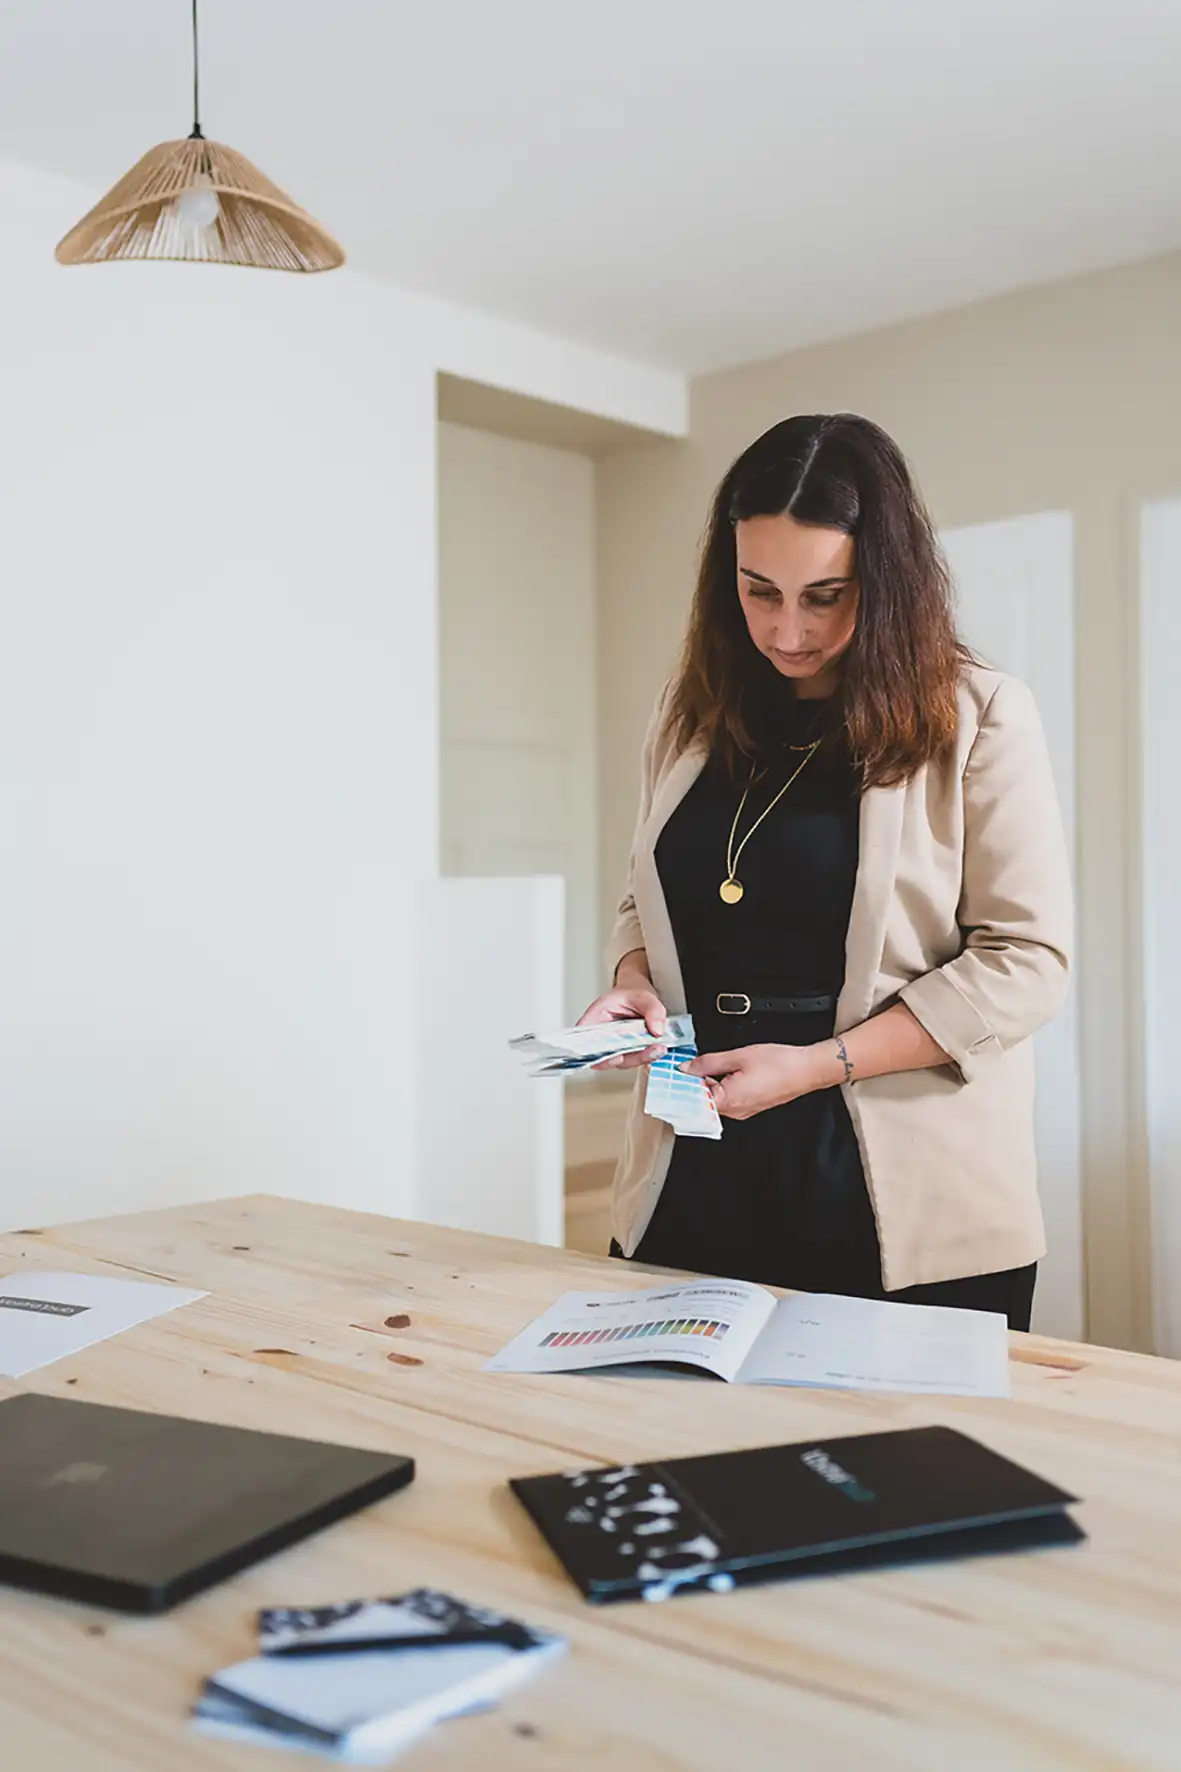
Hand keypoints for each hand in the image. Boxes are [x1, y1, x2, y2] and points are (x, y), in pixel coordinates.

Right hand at [578, 980, 668, 1071]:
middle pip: (606, 1057)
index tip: (616, 1055)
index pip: (585, 1041)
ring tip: (659, 1049)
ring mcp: (615, 1047)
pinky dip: (647, 1056)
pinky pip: (634, 1059)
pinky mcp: (627, 1052)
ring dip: (641, 1058)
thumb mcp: (642, 996)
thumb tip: (657, 1030)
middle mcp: (602, 1037)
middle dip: (629, 1057)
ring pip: (623, 1061)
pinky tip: (658, 1050)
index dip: (596, 1053)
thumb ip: (652, 1010)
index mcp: (595, 1019)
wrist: (639, 997)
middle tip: (649, 1050)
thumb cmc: (631, 995)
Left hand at [682, 1043, 827, 1118]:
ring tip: (704, 1066)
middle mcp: (735, 1111)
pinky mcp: (751, 1105)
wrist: (807, 1070)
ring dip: (707, 1083)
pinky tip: (723, 1071)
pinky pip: (728, 1098)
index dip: (681, 1086)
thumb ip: (708, 1062)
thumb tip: (687, 1067)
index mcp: (728, 1100)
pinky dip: (721, 1085)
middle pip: (703, 1100)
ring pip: (715, 1099)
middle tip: (685, 1066)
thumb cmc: (780, 1064)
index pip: (693, 1100)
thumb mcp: (738, 1056)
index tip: (671, 1075)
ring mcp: (744, 1110)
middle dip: (693, 1083)